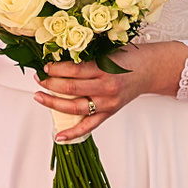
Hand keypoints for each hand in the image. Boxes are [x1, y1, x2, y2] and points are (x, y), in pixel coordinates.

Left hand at [35, 40, 187, 142]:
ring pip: (75, 108)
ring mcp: (108, 103)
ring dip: (53, 103)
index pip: (74, 70)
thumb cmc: (128, 57)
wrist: (150, 69)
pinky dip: (74, 133)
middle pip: (71, 89)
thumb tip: (57, 59)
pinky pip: (89, 126)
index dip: (56, 69)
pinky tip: (59, 136)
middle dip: (50, 84)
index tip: (45, 67)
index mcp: (106, 68)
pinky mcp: (109, 112)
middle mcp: (107, 88)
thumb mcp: (107, 50)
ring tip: (39, 96)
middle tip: (38, 79)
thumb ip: (86, 56)